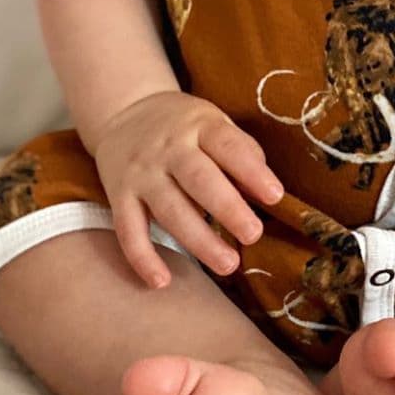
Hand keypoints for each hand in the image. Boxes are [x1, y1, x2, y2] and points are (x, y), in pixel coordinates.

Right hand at [92, 90, 284, 288]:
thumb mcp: (214, 123)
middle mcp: (169, 148)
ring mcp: (142, 172)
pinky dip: (142, 258)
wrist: (123, 112)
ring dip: (198, 240)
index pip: (228, 146)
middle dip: (228, 209)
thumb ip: (241, 152)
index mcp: (200, 124)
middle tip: (253, 235)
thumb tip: (267, 193)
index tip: (275, 196)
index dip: (252, 171)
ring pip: (169, 209)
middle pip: (199, 179)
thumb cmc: (183, 126)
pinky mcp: (119, 195)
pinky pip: (128, 229)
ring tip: (228, 265)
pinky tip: (162, 282)